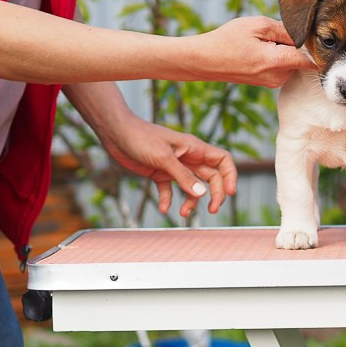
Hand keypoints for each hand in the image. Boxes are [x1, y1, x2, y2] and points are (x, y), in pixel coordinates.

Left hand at [97, 115, 237, 217]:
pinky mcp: (159, 173)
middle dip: (215, 194)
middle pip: (211, 177)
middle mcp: (188, 157)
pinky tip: (163, 208)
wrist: (115, 132)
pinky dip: (168, 199)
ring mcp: (174, 166)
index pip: (223, 161)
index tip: (230, 193)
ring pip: (192, 186)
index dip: (230, 176)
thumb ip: (183, 176)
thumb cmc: (140, 137)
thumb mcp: (164, 158)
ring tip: (183, 213)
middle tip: (212, 210)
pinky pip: (169, 190)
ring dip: (191, 201)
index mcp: (194, 148)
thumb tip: (202, 193)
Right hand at [197, 16, 315, 87]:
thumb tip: (307, 32)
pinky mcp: (268, 82)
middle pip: (301, 57)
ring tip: (265, 40)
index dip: (317, 45)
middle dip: (298, 43)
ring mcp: (273, 82)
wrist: (205, 60)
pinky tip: (262, 48)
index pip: (311, 58)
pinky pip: (282, 66)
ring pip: (292, 61)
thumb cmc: (228, 40)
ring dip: (286, 49)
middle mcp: (278, 77)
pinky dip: (278, 56)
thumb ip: (286, 29)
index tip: (320, 34)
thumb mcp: (258, 25)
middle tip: (281, 30)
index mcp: (277, 62)